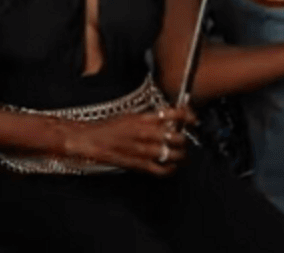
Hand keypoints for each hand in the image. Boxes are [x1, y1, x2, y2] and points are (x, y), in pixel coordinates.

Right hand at [63, 106, 191, 175]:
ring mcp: (144, 150)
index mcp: (144, 118)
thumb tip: (169, 119)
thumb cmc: (109, 127)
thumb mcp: (131, 115)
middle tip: (182, 138)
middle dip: (183, 138)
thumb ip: (151, 118)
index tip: (192, 119)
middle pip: (178, 136)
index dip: (188, 117)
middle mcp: (146, 133)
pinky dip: (170, 169)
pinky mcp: (139, 164)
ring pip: (173, 154)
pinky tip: (171, 166)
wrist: (91, 139)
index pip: (175, 115)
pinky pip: (162, 169)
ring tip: (180, 153)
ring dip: (180, 154)